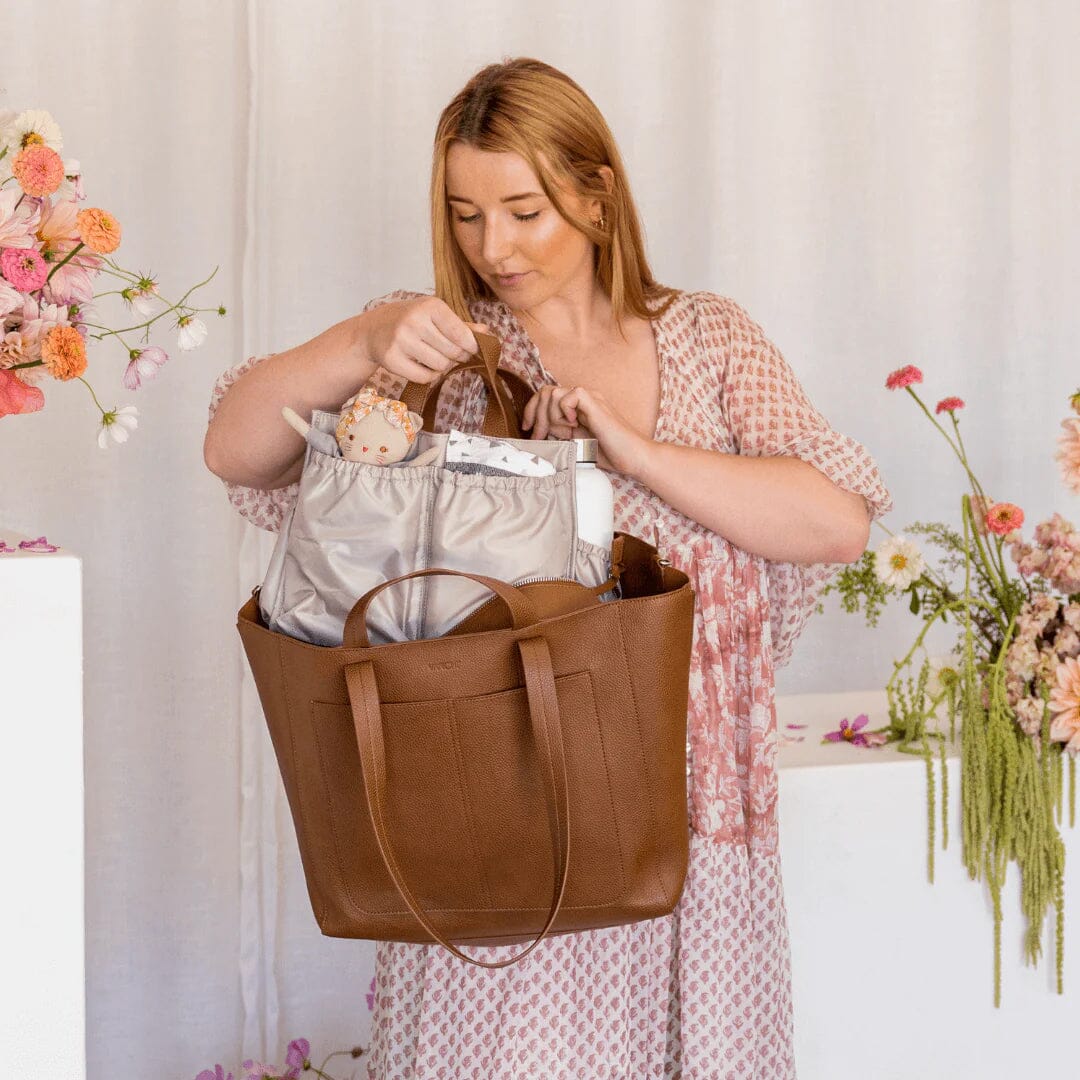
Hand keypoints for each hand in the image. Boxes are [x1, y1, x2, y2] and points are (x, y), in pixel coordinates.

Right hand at [365, 295, 490, 384]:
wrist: (374, 329)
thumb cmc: (411, 320)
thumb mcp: (435, 315)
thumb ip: (461, 325)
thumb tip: (487, 333)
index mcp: (430, 306)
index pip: (462, 334)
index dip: (471, 346)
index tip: (471, 349)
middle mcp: (415, 321)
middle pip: (453, 352)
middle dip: (457, 357)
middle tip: (452, 354)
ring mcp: (401, 340)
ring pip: (440, 366)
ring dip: (442, 366)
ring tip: (434, 357)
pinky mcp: (392, 359)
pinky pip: (424, 377)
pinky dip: (428, 376)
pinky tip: (422, 365)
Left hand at [520, 384, 649, 475]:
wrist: (633, 457)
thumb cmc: (609, 453)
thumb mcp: (574, 443)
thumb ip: (558, 432)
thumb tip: (536, 430)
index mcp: (577, 406)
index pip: (545, 396)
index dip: (531, 411)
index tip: (527, 430)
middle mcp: (582, 399)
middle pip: (545, 392)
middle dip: (535, 415)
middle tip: (538, 436)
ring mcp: (590, 399)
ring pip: (553, 393)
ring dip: (549, 416)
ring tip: (561, 433)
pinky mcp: (595, 404)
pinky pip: (570, 395)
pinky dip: (565, 411)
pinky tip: (574, 426)